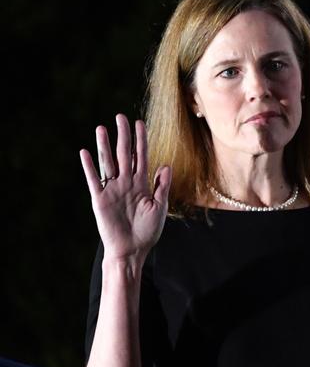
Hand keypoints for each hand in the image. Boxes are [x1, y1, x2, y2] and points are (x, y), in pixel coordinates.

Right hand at [79, 114, 171, 263]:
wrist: (133, 249)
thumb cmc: (148, 231)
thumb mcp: (160, 207)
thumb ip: (162, 186)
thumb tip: (166, 165)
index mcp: (142, 184)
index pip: (141, 156)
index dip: (141, 140)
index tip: (140, 123)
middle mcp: (126, 183)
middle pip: (124, 154)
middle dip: (123, 136)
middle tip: (121, 116)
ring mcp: (113, 189)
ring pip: (108, 163)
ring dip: (104, 146)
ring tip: (102, 128)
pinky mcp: (100, 199)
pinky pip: (94, 180)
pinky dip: (89, 166)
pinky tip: (85, 152)